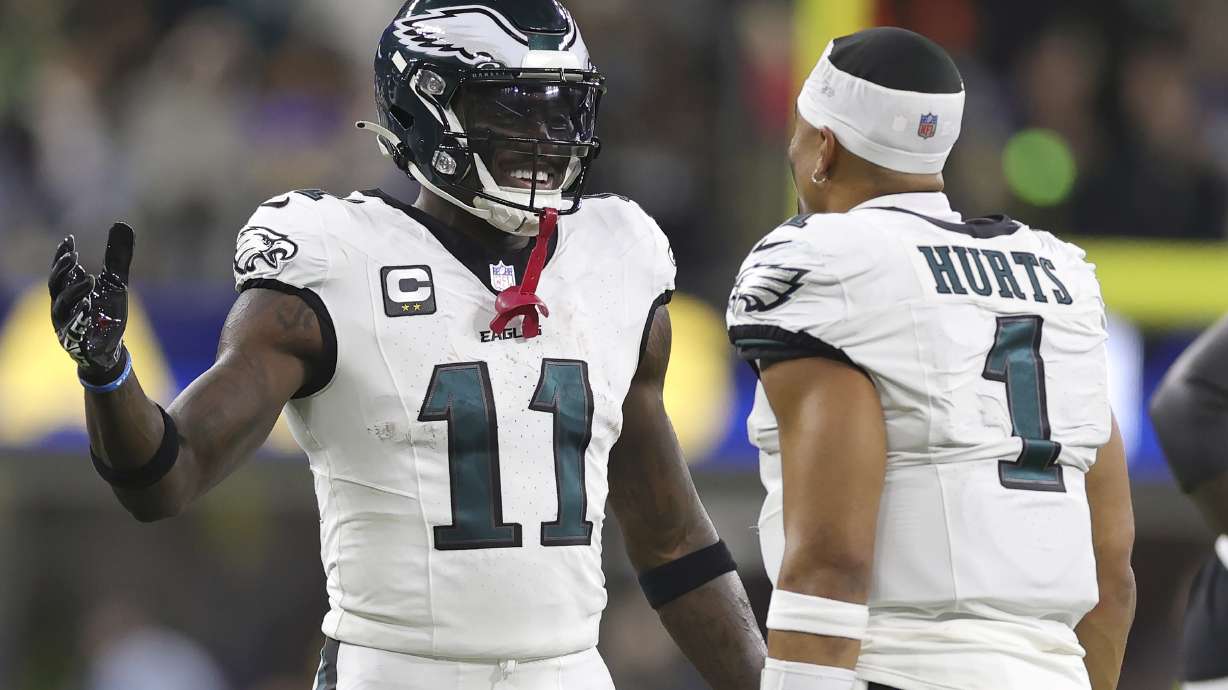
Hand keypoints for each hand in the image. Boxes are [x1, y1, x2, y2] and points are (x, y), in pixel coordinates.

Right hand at [49, 223, 134, 381]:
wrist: (110, 348)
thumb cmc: (108, 314)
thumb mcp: (117, 283)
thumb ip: (118, 258)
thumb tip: (122, 226)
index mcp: (69, 291)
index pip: (60, 271)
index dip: (61, 256)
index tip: (69, 240)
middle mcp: (63, 305)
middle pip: (54, 284)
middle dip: (62, 270)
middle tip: (75, 257)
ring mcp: (66, 323)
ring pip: (61, 305)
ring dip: (74, 290)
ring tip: (91, 279)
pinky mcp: (75, 339)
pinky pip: (72, 327)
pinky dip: (79, 315)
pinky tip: (88, 305)